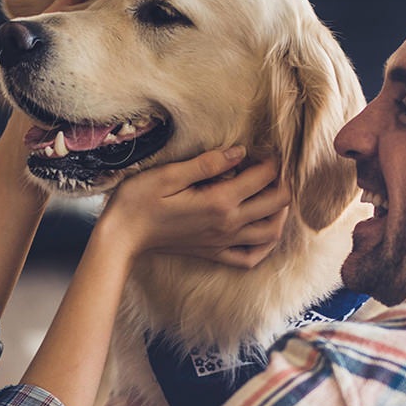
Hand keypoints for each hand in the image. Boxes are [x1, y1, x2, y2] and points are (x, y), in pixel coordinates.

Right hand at [93, 148, 291, 268]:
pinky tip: (262, 230)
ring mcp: (223, 243)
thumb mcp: (169, 174)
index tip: (264, 147)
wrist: (122, 237)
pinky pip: (251, 258)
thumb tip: (240, 151)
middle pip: (278, 204)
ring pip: (272, 232)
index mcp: (219, 202)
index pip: (263, 177)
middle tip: (272, 168)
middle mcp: (228, 225)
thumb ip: (208, 163)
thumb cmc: (139, 200)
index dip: (271, 159)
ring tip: (273, 194)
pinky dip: (265, 246)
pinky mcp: (214, 253)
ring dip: (281, 212)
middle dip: (283, 182)